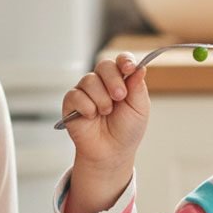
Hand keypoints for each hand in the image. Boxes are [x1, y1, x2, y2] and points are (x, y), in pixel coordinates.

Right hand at [61, 53, 148, 171]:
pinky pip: (76, 95)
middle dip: (113, 80)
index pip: (121, 61)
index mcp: (122, 80)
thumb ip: (138, 87)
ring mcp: (86, 91)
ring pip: (89, 80)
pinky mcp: (71, 102)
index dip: (124, 60)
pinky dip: (86, 107)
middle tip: (119, 97)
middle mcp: (103, 83)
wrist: (111, 152)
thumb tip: (140, 67)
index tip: (128, 67)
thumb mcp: (139, 108)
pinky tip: (91, 117)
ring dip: (101, 99)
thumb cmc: (126, 130)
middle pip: (104, 65)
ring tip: (105, 113)